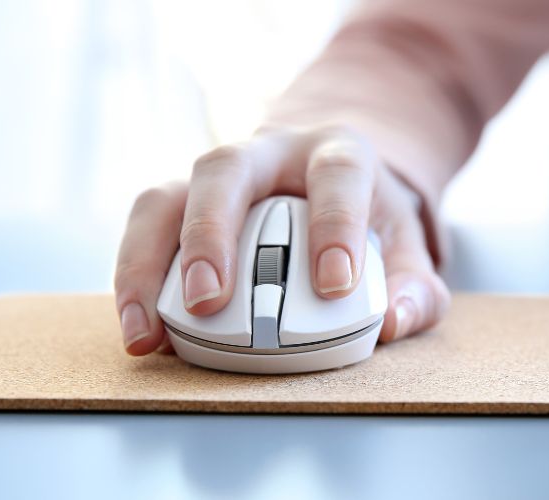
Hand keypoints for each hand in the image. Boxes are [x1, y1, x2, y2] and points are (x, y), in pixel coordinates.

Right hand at [113, 125, 449, 354]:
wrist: (330, 179)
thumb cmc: (367, 221)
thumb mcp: (404, 249)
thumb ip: (414, 289)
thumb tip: (393, 323)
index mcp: (335, 153)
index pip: (336, 175)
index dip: (334, 224)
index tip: (334, 283)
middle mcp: (266, 152)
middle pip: (226, 170)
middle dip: (212, 235)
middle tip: (211, 303)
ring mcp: (213, 175)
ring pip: (164, 197)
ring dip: (147, 263)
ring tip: (148, 331)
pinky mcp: (176, 203)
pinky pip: (142, 231)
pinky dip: (133, 279)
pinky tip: (140, 329)